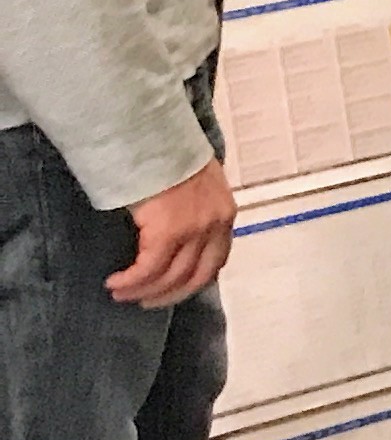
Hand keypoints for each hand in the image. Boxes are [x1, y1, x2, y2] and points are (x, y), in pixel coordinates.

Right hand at [113, 159, 233, 306]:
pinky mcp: (169, 232)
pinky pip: (148, 269)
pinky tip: (116, 282)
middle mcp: (215, 225)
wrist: (153, 138)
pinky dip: (132, 280)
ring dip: (143, 290)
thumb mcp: (195, 185)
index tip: (171, 291)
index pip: (216, 261)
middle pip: (195, 277)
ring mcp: (194, 230)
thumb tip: (179, 238)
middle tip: (143, 301)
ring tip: (121, 293)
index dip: (193, 282)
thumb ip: (195, 211)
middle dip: (168, 294)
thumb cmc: (168, 158)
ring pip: (170, 277)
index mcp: (225, 214)